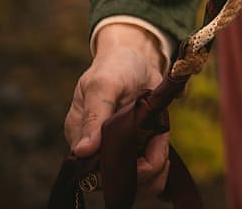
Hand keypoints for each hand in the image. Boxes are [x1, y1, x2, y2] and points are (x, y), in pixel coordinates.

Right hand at [63, 23, 169, 197]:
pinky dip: (160, 165)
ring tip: (161, 138)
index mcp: (79, 134)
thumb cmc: (115, 67)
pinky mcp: (135, 150)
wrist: (138, 57)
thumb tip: (82, 152)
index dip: (122, 167)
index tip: (144, 145)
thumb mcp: (104, 85)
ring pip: (135, 183)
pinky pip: (147, 175)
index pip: (94, 171)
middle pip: (117, 182)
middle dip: (144, 166)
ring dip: (156, 166)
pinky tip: (162, 145)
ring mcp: (116, 151)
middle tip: (158, 137)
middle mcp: (95, 149)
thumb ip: (94, 116)